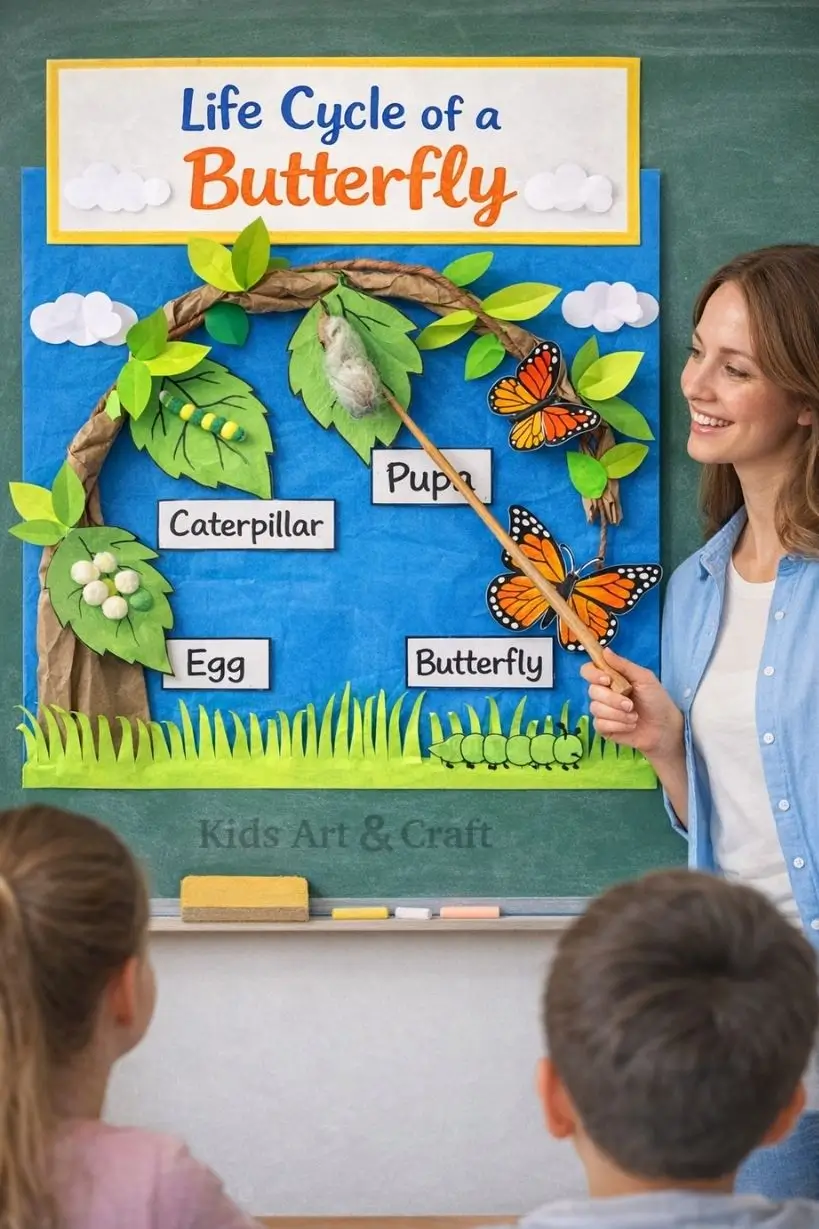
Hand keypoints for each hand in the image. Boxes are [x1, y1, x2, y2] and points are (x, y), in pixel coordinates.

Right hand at [580, 648, 683, 762]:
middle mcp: (603, 693)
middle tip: (631, 705)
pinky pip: (600, 724)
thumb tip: (605, 650)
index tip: (607, 680)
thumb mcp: (644, 678)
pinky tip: (630, 725)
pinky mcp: (604, 728)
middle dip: (613, 699)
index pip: (588, 671)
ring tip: (634, 716)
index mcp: (610, 678)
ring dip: (618, 714)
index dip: (593, 674)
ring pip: (596, 708)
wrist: (665, 726)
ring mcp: (602, 711)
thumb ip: (624, 665)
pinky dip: (617, 725)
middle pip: (592, 691)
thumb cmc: (656, 700)